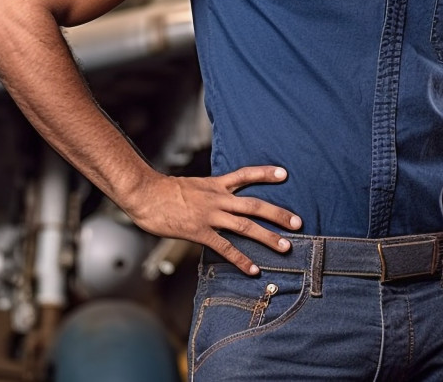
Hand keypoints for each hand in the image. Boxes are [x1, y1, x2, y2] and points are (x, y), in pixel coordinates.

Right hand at [126, 166, 301, 275]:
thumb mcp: (192, 185)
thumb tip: (219, 197)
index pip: (246, 174)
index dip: (266, 173)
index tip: (284, 173)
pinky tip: (254, 269)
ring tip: (286, 247)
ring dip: (268, 237)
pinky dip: (241, 259)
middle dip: (278, 214)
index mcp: (216, 184)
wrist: (145, 195)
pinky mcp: (200, 232)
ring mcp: (210, 215)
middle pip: (255, 205)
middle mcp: (218, 198)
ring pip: (245, 226)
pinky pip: (225, 247)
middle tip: (298, 222)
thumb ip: (208, 191)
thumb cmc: (164, 191)